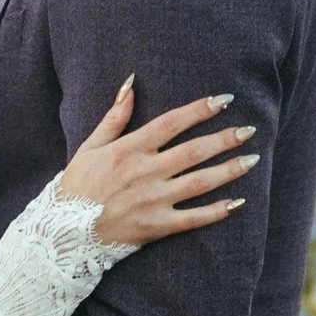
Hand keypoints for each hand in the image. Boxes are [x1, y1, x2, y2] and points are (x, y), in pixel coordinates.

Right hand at [56, 82, 258, 249]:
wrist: (64, 231)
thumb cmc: (78, 185)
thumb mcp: (90, 145)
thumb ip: (115, 115)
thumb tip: (131, 83)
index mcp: (130, 149)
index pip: (172, 123)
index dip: (200, 110)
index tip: (224, 101)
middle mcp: (145, 172)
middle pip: (193, 151)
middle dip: (224, 138)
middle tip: (249, 130)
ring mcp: (153, 200)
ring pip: (200, 182)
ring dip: (229, 170)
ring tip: (252, 159)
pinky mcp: (157, 226)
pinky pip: (193, 218)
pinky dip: (217, 211)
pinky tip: (238, 202)